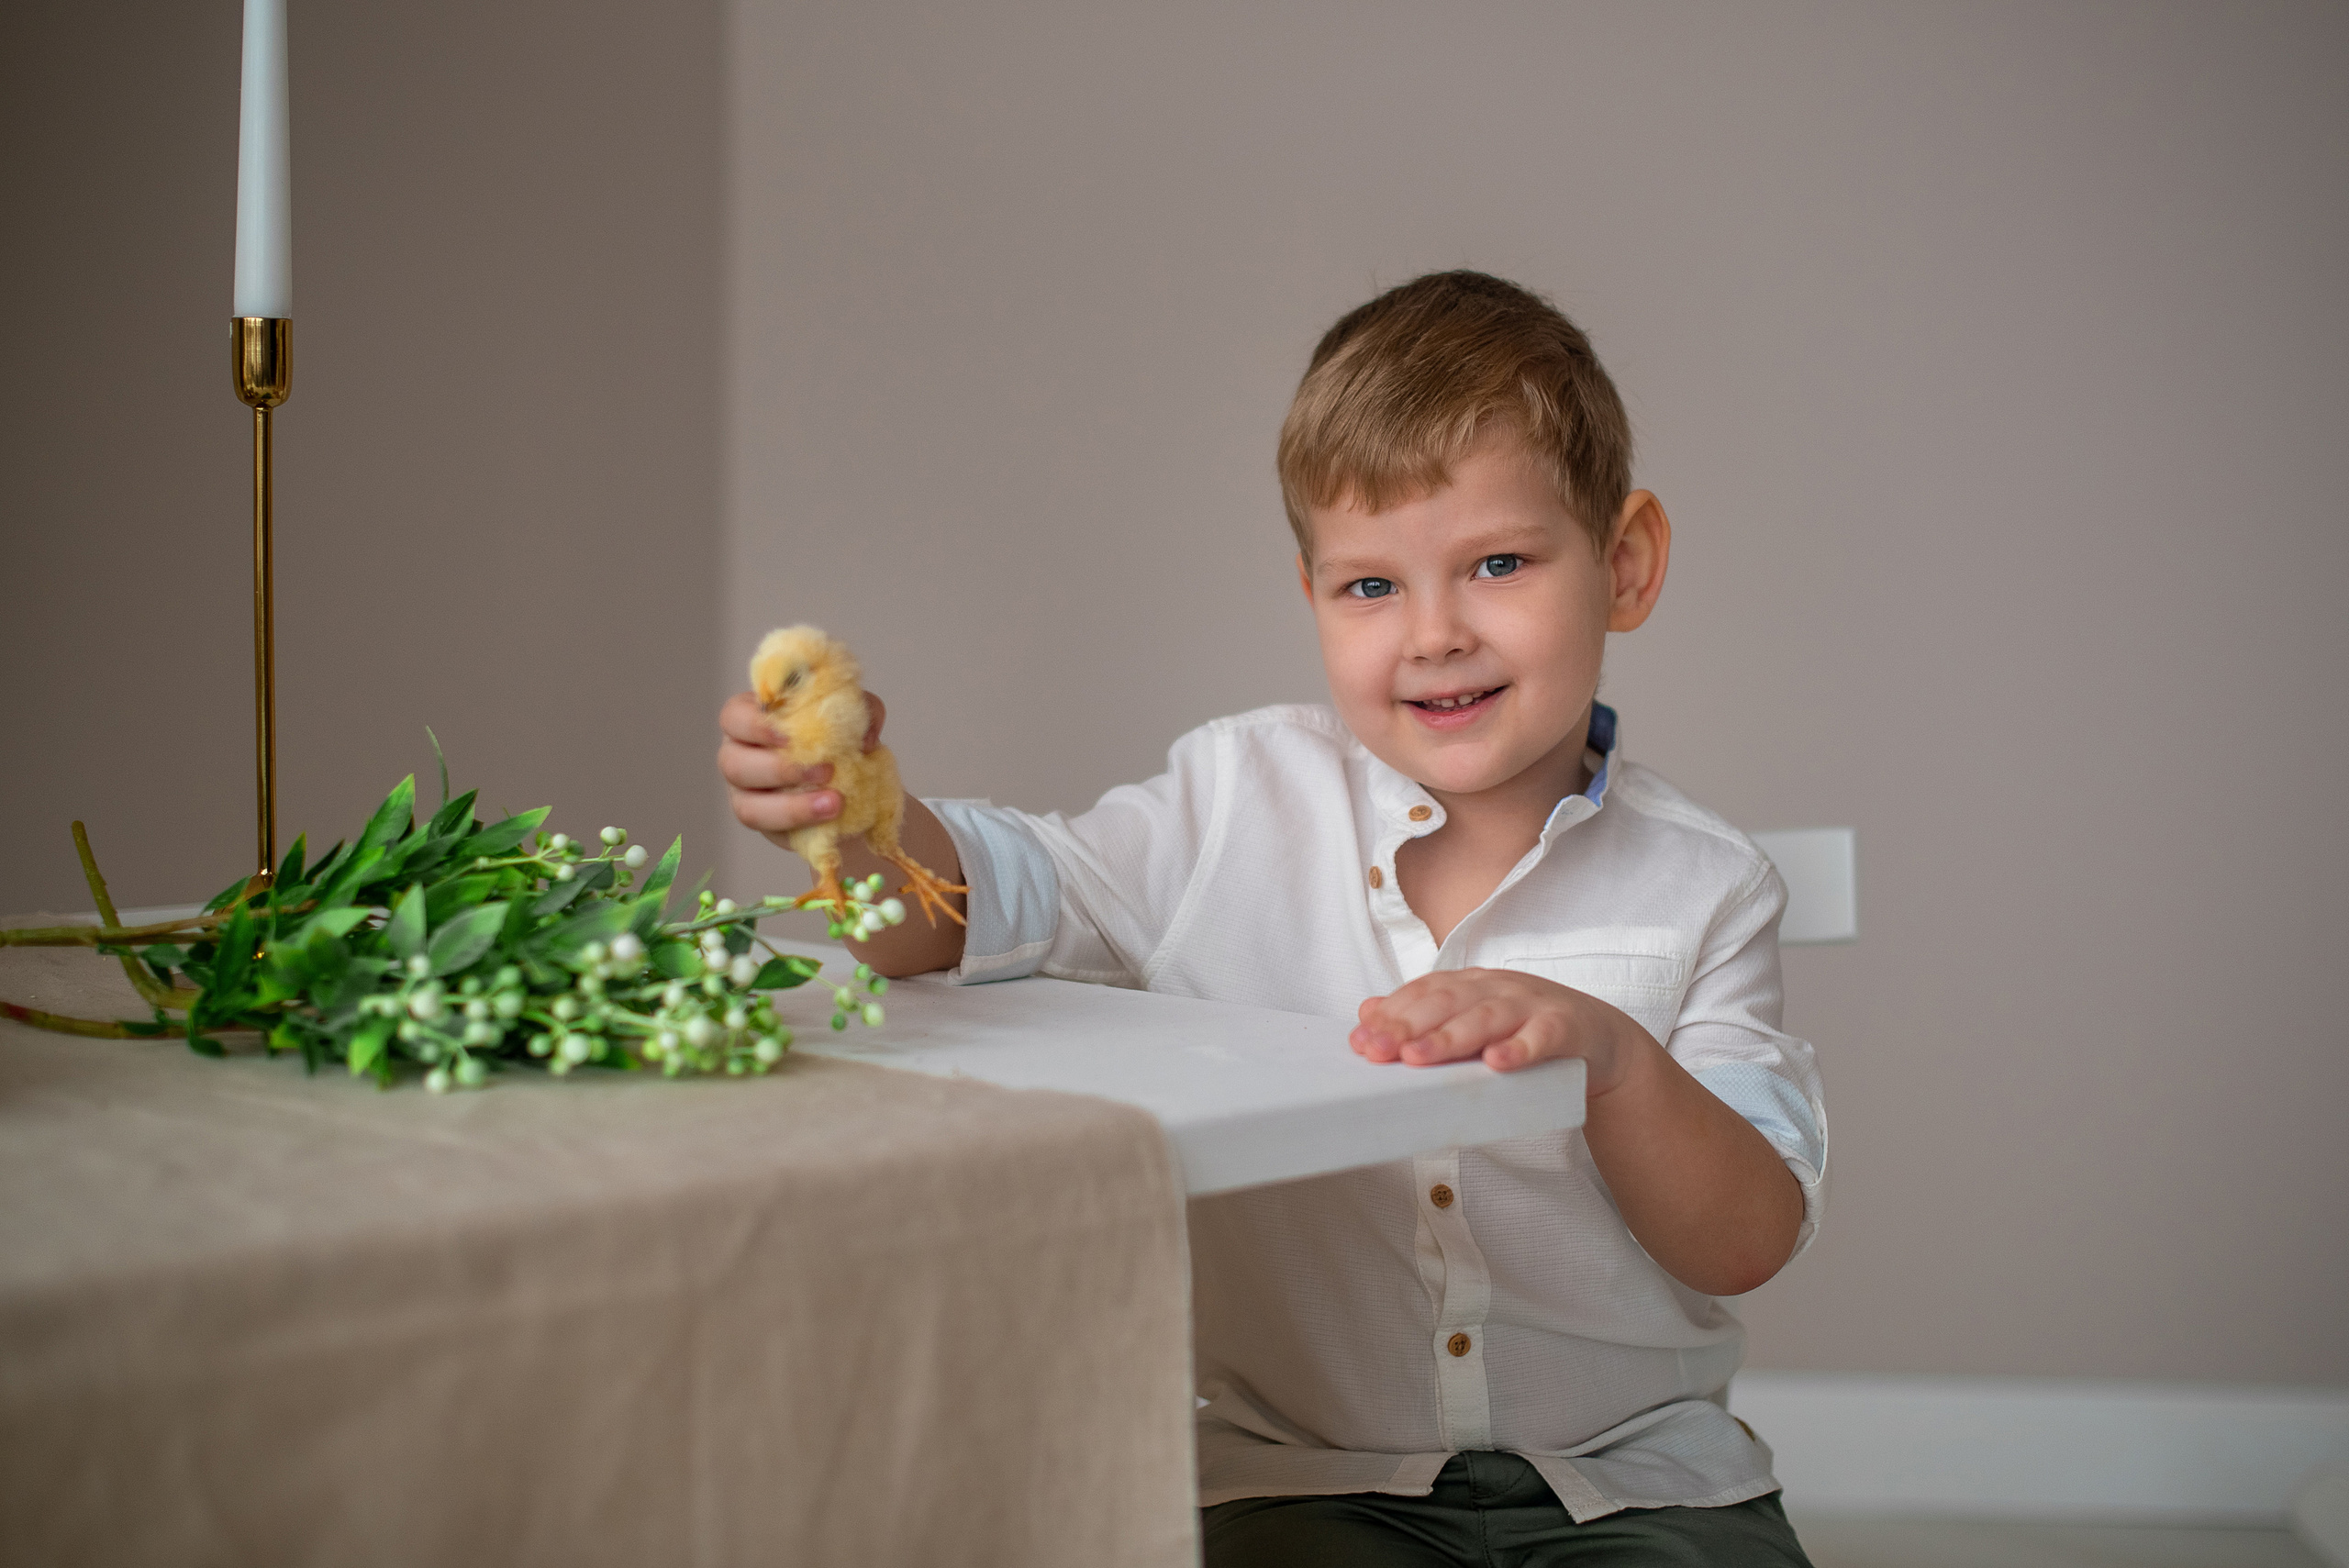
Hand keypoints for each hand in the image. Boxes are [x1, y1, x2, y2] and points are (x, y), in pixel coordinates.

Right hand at [717, 688, 883, 845]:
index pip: (734, 716)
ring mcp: (745, 793)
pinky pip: (769, 829)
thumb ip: (865, 714)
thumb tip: (863, 739)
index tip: (789, 736)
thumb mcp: (858, 717)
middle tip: (825, 771)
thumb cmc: (842, 739)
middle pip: (732, 763)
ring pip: (747, 805)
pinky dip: (798, 824)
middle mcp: (740, 755)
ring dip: (791, 805)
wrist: (856, 786)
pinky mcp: (763, 823)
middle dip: (779, 769)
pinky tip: (827, 818)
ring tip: (834, 802)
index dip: (754, 726)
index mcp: (754, 719)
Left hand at [1349, 967, 1651, 1091]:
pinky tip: (1497, 1063)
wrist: (1598, 1039)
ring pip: (1487, 1018)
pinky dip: (1519, 1049)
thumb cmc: (1525, 1031)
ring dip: (1451, 1037)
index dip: (1391, 1014)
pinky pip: (1541, 1037)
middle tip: (1378, 1050)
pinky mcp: (1566, 1027)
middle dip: (1408, 1026)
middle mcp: (1498, 987)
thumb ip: (1423, 1017)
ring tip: (1419, 1058)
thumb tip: (1367, 1011)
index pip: (1423, 992)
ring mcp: (1532, 1004)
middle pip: (1448, 1002)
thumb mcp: (1472, 1022)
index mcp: (1471, 984)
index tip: (1361, 1040)